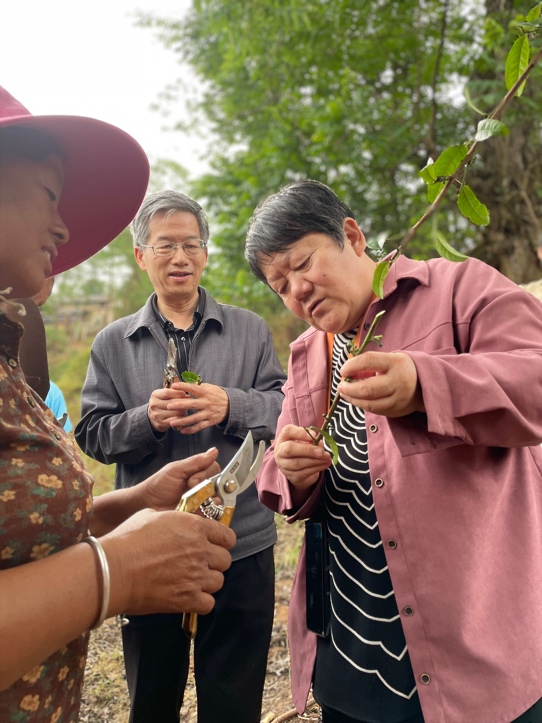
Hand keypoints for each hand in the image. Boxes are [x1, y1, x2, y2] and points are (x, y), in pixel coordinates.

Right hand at [103, 509, 235, 615]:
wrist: (113, 569)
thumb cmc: (127, 540)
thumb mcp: (152, 515)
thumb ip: (174, 518)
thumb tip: (177, 522)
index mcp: (195, 527)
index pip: (227, 536)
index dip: (222, 541)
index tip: (215, 545)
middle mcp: (200, 550)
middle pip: (225, 560)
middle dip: (215, 562)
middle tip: (200, 563)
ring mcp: (195, 576)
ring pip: (219, 581)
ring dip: (208, 581)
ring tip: (192, 580)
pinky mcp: (187, 599)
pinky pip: (208, 603)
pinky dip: (201, 601)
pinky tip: (189, 596)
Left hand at [138, 448, 219, 510]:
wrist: (145, 505)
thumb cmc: (157, 486)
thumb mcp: (175, 470)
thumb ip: (195, 462)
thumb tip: (214, 451)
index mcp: (197, 472)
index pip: (214, 469)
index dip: (207, 474)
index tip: (193, 480)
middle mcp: (202, 486)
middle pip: (219, 484)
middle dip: (207, 488)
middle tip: (191, 490)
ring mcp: (202, 501)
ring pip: (217, 500)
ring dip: (206, 501)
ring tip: (191, 503)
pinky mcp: (200, 515)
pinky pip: (211, 514)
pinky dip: (205, 513)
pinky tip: (193, 511)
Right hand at [148, 387, 188, 432]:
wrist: (152, 416)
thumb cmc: (162, 402)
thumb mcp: (164, 395)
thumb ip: (174, 391)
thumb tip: (185, 393)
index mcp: (155, 395)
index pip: (168, 392)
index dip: (178, 393)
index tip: (185, 394)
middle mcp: (154, 405)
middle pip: (173, 403)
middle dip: (184, 402)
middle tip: (191, 402)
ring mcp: (157, 415)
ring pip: (176, 412)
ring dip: (184, 410)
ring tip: (186, 409)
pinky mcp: (161, 423)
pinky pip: (175, 421)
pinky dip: (181, 418)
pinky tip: (183, 416)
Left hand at [165, 382, 229, 433]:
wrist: (231, 405)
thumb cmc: (218, 395)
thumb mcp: (210, 387)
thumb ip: (198, 386)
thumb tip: (186, 382)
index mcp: (206, 393)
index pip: (193, 388)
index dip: (184, 387)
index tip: (174, 386)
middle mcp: (206, 403)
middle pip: (192, 404)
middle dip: (180, 405)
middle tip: (169, 406)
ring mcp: (208, 413)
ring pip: (194, 418)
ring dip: (183, 420)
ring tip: (172, 422)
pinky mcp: (210, 421)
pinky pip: (199, 427)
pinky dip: (191, 430)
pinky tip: (182, 431)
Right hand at [274, 424, 331, 489]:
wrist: (298, 468)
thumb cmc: (303, 449)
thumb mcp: (307, 441)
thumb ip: (312, 439)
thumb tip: (319, 443)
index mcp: (284, 438)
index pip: (288, 431)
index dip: (301, 433)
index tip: (314, 435)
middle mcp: (280, 451)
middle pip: (289, 449)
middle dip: (307, 450)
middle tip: (321, 451)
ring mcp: (284, 465)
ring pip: (298, 463)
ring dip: (315, 460)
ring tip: (327, 458)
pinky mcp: (291, 476)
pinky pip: (304, 473)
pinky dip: (317, 468)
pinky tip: (325, 464)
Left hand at [338, 351, 424, 417]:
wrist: (425, 384)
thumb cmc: (400, 368)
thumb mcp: (388, 360)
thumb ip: (369, 365)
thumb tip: (346, 373)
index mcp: (396, 362)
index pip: (369, 361)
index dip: (351, 365)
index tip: (342, 370)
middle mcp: (399, 381)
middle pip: (367, 389)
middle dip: (349, 388)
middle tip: (339, 386)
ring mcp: (399, 399)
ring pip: (369, 404)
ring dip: (352, 399)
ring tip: (344, 393)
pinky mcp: (397, 411)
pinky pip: (374, 410)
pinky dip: (361, 405)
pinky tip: (355, 399)